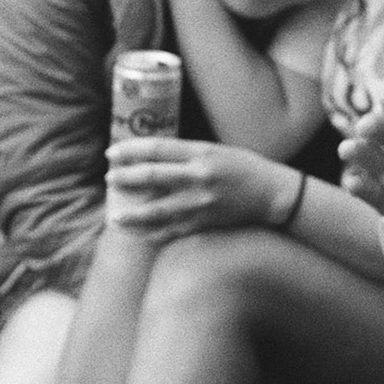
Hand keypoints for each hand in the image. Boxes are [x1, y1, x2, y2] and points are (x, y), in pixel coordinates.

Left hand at [106, 137, 298, 239]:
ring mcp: (201, 203)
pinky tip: (137, 234)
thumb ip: (185, 156)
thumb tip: (147, 161)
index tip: (111, 154)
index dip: (130, 151)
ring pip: (156, 211)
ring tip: (115, 218)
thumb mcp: (215, 151)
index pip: (157, 149)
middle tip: (110, 179)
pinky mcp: (204, 223)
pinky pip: (171, 230)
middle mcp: (199, 177)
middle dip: (125, 179)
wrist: (273, 195)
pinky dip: (151, 233)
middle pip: (151, 177)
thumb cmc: (244, 168)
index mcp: (202, 154)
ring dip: (131, 215)